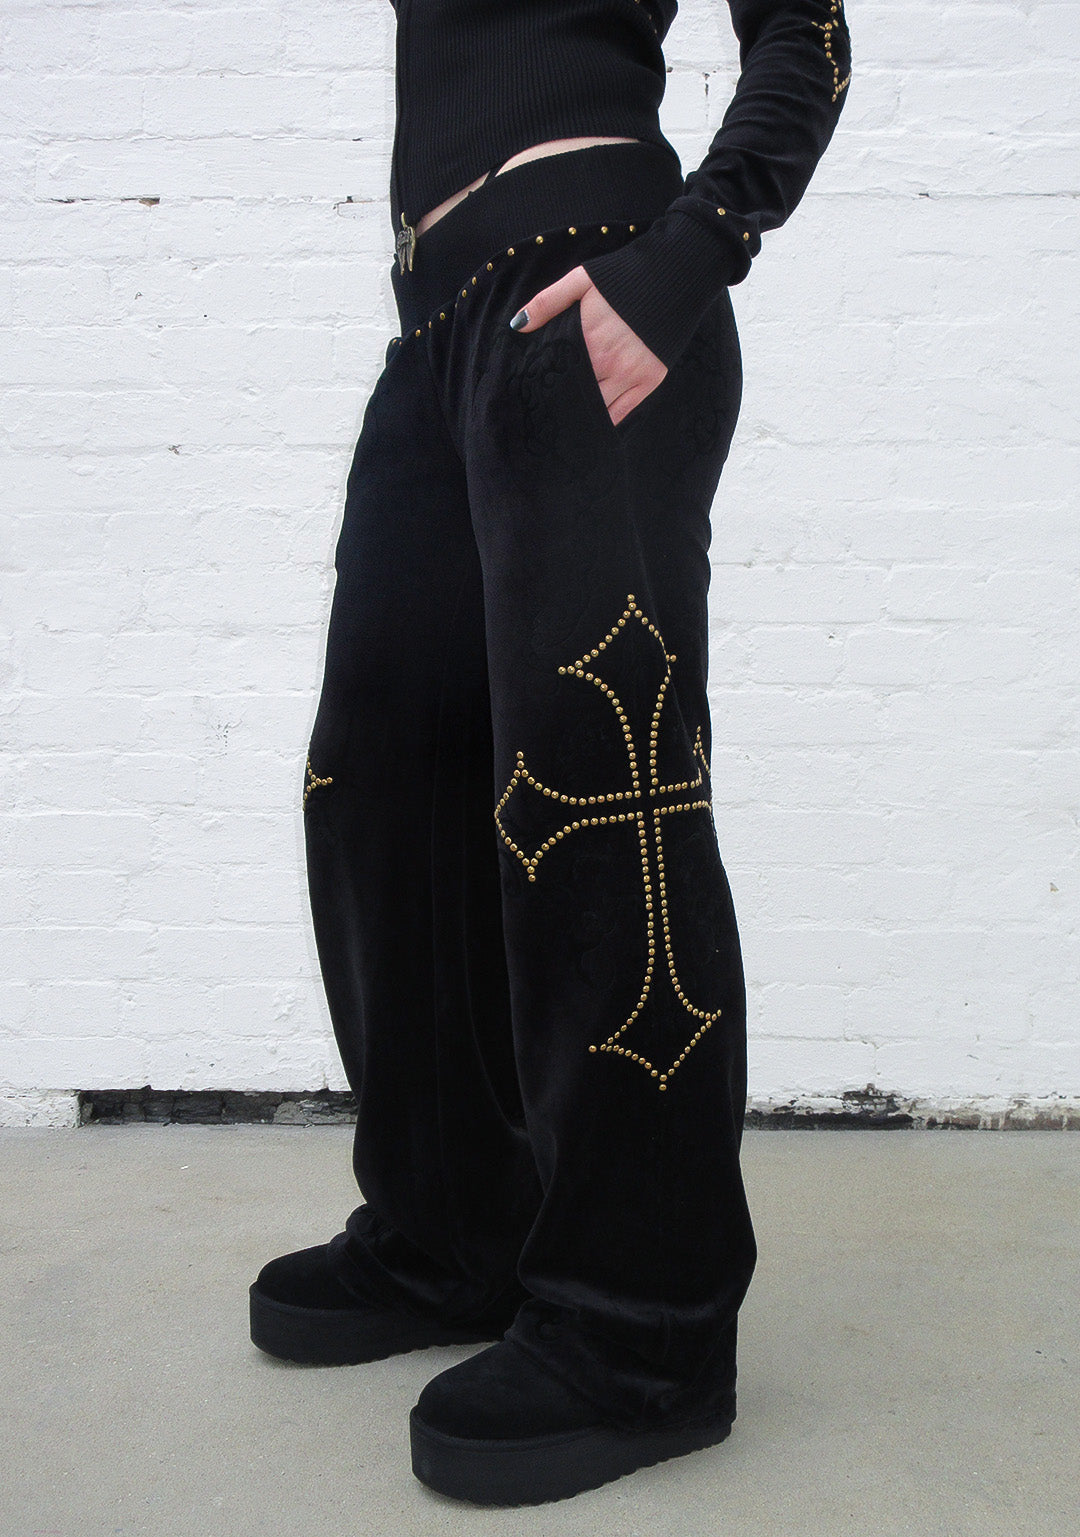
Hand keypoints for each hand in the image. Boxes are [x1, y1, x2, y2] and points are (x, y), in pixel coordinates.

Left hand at [510, 265, 667, 427]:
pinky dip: (605, 420)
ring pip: (597, 409)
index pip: (557, 374)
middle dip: (560, 403)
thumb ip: (547, 302)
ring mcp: (630, 375)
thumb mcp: (581, 281)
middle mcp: (608, 363)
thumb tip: (517, 325)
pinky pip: (622, 412)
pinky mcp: (649, 381)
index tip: (532, 393)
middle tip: (545, 412)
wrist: (673, 276)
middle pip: (575, 395)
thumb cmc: (622, 278)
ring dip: (582, 414)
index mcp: (587, 341)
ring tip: (566, 421)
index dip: (544, 385)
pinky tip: (592, 422)